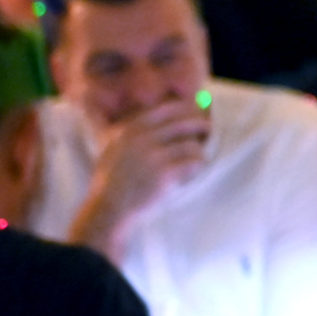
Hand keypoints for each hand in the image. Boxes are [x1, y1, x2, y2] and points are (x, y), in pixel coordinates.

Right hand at [71, 97, 210, 256]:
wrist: (108, 208)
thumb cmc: (111, 181)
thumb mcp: (114, 148)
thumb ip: (132, 133)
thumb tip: (157, 116)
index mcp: (131, 130)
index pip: (167, 109)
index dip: (186, 108)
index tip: (196, 110)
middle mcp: (142, 139)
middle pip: (183, 123)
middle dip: (200, 123)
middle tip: (208, 128)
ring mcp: (153, 156)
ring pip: (191, 144)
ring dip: (198, 150)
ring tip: (198, 157)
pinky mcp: (164, 174)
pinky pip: (192, 163)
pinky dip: (198, 165)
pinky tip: (195, 170)